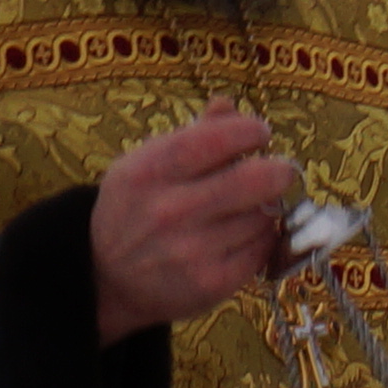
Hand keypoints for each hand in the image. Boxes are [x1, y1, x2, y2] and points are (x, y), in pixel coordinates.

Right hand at [89, 102, 294, 345]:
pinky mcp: (213, 282)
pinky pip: (265, 248)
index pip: (218, 139)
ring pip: (265, 215)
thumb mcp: (146, 163)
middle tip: (278, 170)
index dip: (250, 131)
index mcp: (149, 172)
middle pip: (256, 180)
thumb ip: (193, 135)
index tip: (258, 134)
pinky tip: (243, 235)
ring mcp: (192, 251)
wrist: (108, 278)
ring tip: (248, 208)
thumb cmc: (136, 208)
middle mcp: (169, 212)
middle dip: (279, 170)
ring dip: (268, 207)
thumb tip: (228, 105)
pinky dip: (263, 238)